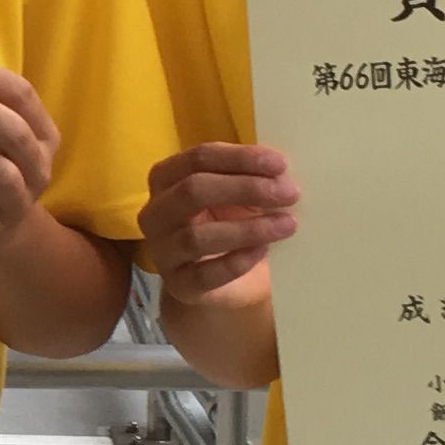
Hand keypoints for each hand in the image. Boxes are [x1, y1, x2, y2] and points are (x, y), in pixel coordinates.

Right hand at [142, 142, 299, 302]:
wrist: (227, 282)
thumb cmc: (231, 224)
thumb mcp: (239, 195)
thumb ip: (251, 178)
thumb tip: (281, 174)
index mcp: (166, 178)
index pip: (198, 159)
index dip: (240, 158)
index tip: (281, 164)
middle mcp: (155, 213)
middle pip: (193, 191)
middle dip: (246, 188)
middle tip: (290, 193)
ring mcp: (162, 251)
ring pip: (197, 236)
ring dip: (247, 229)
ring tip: (287, 224)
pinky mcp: (178, 285)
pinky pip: (205, 275)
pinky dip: (237, 262)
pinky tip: (263, 251)